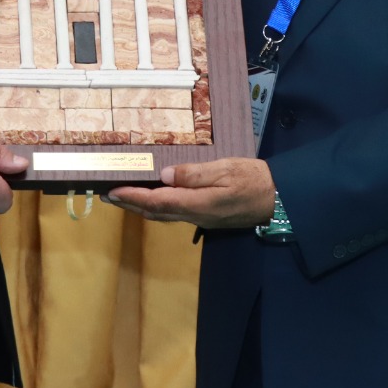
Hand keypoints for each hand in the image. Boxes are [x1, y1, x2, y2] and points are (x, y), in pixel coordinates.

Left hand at [106, 158, 275, 228]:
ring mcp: (201, 218)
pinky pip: (174, 214)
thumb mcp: (227, 169)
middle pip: (155, 213)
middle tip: (108, 195)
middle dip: (130, 205)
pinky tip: (153, 199)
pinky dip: (157, 207)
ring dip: (141, 208)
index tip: (113, 191)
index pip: (158, 202)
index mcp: (199, 203)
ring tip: (124, 198)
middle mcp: (195, 215)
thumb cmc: (255, 179)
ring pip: (163, 216)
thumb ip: (195, 174)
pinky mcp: (206, 217)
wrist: (278, 199)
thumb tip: (164, 175)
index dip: (133, 198)